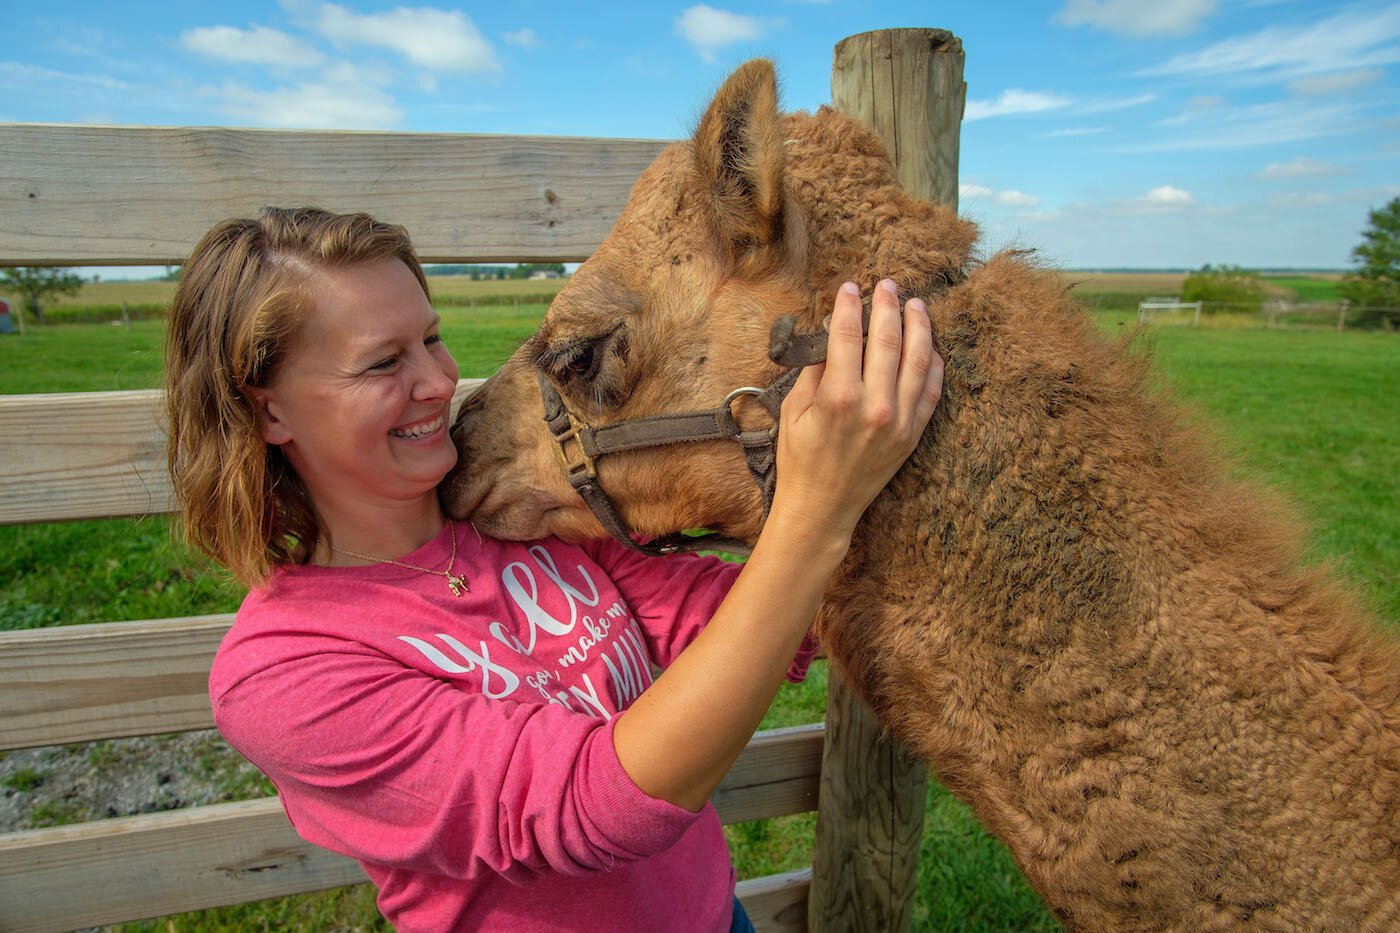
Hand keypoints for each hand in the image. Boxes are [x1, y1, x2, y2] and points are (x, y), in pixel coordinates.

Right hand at [772, 278, 942, 541]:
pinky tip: (930, 345)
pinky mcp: (913, 435)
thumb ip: (815, 370)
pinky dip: (934, 364)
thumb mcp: (795, 410)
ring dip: (918, 327)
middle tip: (888, 285)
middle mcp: (874, 405)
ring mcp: (899, 421)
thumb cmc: (801, 459)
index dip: (849, 305)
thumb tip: (831, 336)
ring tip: (916, 305)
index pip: (847, 335)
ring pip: (918, 360)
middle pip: (887, 340)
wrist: (822, 507)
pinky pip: (932, 390)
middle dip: (887, 306)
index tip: (851, 287)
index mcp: (839, 397)